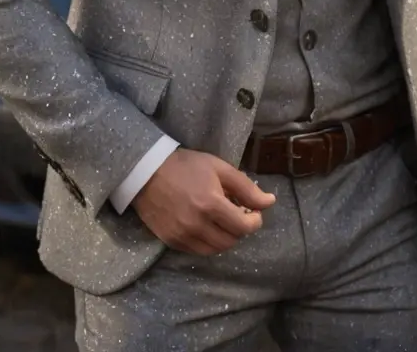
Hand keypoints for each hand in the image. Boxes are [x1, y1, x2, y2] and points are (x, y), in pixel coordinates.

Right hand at [131, 149, 275, 255]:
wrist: (146, 171)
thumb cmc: (185, 165)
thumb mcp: (219, 168)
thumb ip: (246, 187)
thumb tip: (270, 202)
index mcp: (211, 204)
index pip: (243, 227)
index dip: (254, 221)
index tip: (253, 212)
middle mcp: (197, 225)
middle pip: (231, 241)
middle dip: (240, 229)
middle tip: (238, 215)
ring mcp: (183, 236)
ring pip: (215, 250)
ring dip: (225, 238)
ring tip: (222, 222)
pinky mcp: (171, 242)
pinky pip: (197, 251)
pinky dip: (208, 243)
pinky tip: (206, 227)